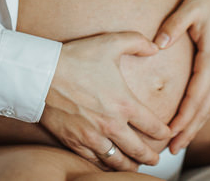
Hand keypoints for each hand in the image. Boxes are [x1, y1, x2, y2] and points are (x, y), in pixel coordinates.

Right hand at [40, 32, 172, 171]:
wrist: (41, 75)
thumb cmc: (77, 57)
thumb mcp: (112, 42)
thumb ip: (138, 42)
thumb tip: (155, 47)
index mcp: (124, 103)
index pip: (152, 126)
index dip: (163, 133)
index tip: (167, 135)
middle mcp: (111, 124)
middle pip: (137, 150)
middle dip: (149, 157)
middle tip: (156, 160)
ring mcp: (91, 136)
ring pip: (116, 160)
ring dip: (128, 166)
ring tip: (135, 167)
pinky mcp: (73, 142)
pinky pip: (93, 160)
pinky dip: (104, 165)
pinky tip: (108, 164)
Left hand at [154, 0, 209, 152]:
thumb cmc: (206, 0)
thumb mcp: (189, 7)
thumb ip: (173, 25)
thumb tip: (157, 44)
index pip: (197, 94)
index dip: (184, 116)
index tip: (169, 132)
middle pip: (205, 107)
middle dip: (189, 130)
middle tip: (170, 150)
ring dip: (196, 126)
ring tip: (179, 145)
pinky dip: (203, 115)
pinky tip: (192, 125)